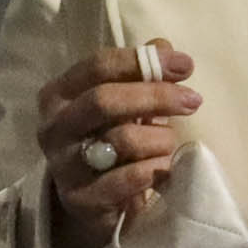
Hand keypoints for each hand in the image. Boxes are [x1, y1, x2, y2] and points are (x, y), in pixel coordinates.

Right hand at [30, 43, 204, 247]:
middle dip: (156, 97)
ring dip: (160, 140)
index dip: (142, 60)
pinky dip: (157, 169)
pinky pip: (131, 177)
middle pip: (104, 100)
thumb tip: (163, 44)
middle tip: (192, 101)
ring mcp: (63, 165)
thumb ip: (141, 73)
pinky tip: (164, 169)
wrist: (96, 203)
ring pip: (122, 140)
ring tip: (168, 145)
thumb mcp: (126, 104)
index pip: (97, 66)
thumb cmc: (113, 141)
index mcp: (59, 95)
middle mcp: (54, 127)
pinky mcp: (80, 199)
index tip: (185, 65)